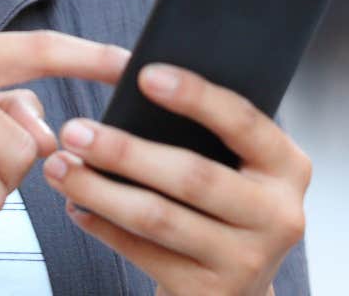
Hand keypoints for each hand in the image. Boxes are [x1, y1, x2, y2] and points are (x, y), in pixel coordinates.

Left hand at [42, 63, 309, 295]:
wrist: (238, 293)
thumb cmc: (227, 212)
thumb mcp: (236, 170)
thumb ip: (206, 134)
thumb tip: (135, 84)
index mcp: (287, 168)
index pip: (242, 121)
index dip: (195, 96)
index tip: (145, 76)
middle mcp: (279, 215)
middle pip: (192, 176)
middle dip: (124, 150)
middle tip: (74, 130)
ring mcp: (248, 260)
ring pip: (159, 218)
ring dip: (100, 190)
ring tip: (61, 169)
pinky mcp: (211, 293)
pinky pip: (145, 254)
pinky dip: (104, 227)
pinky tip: (77, 207)